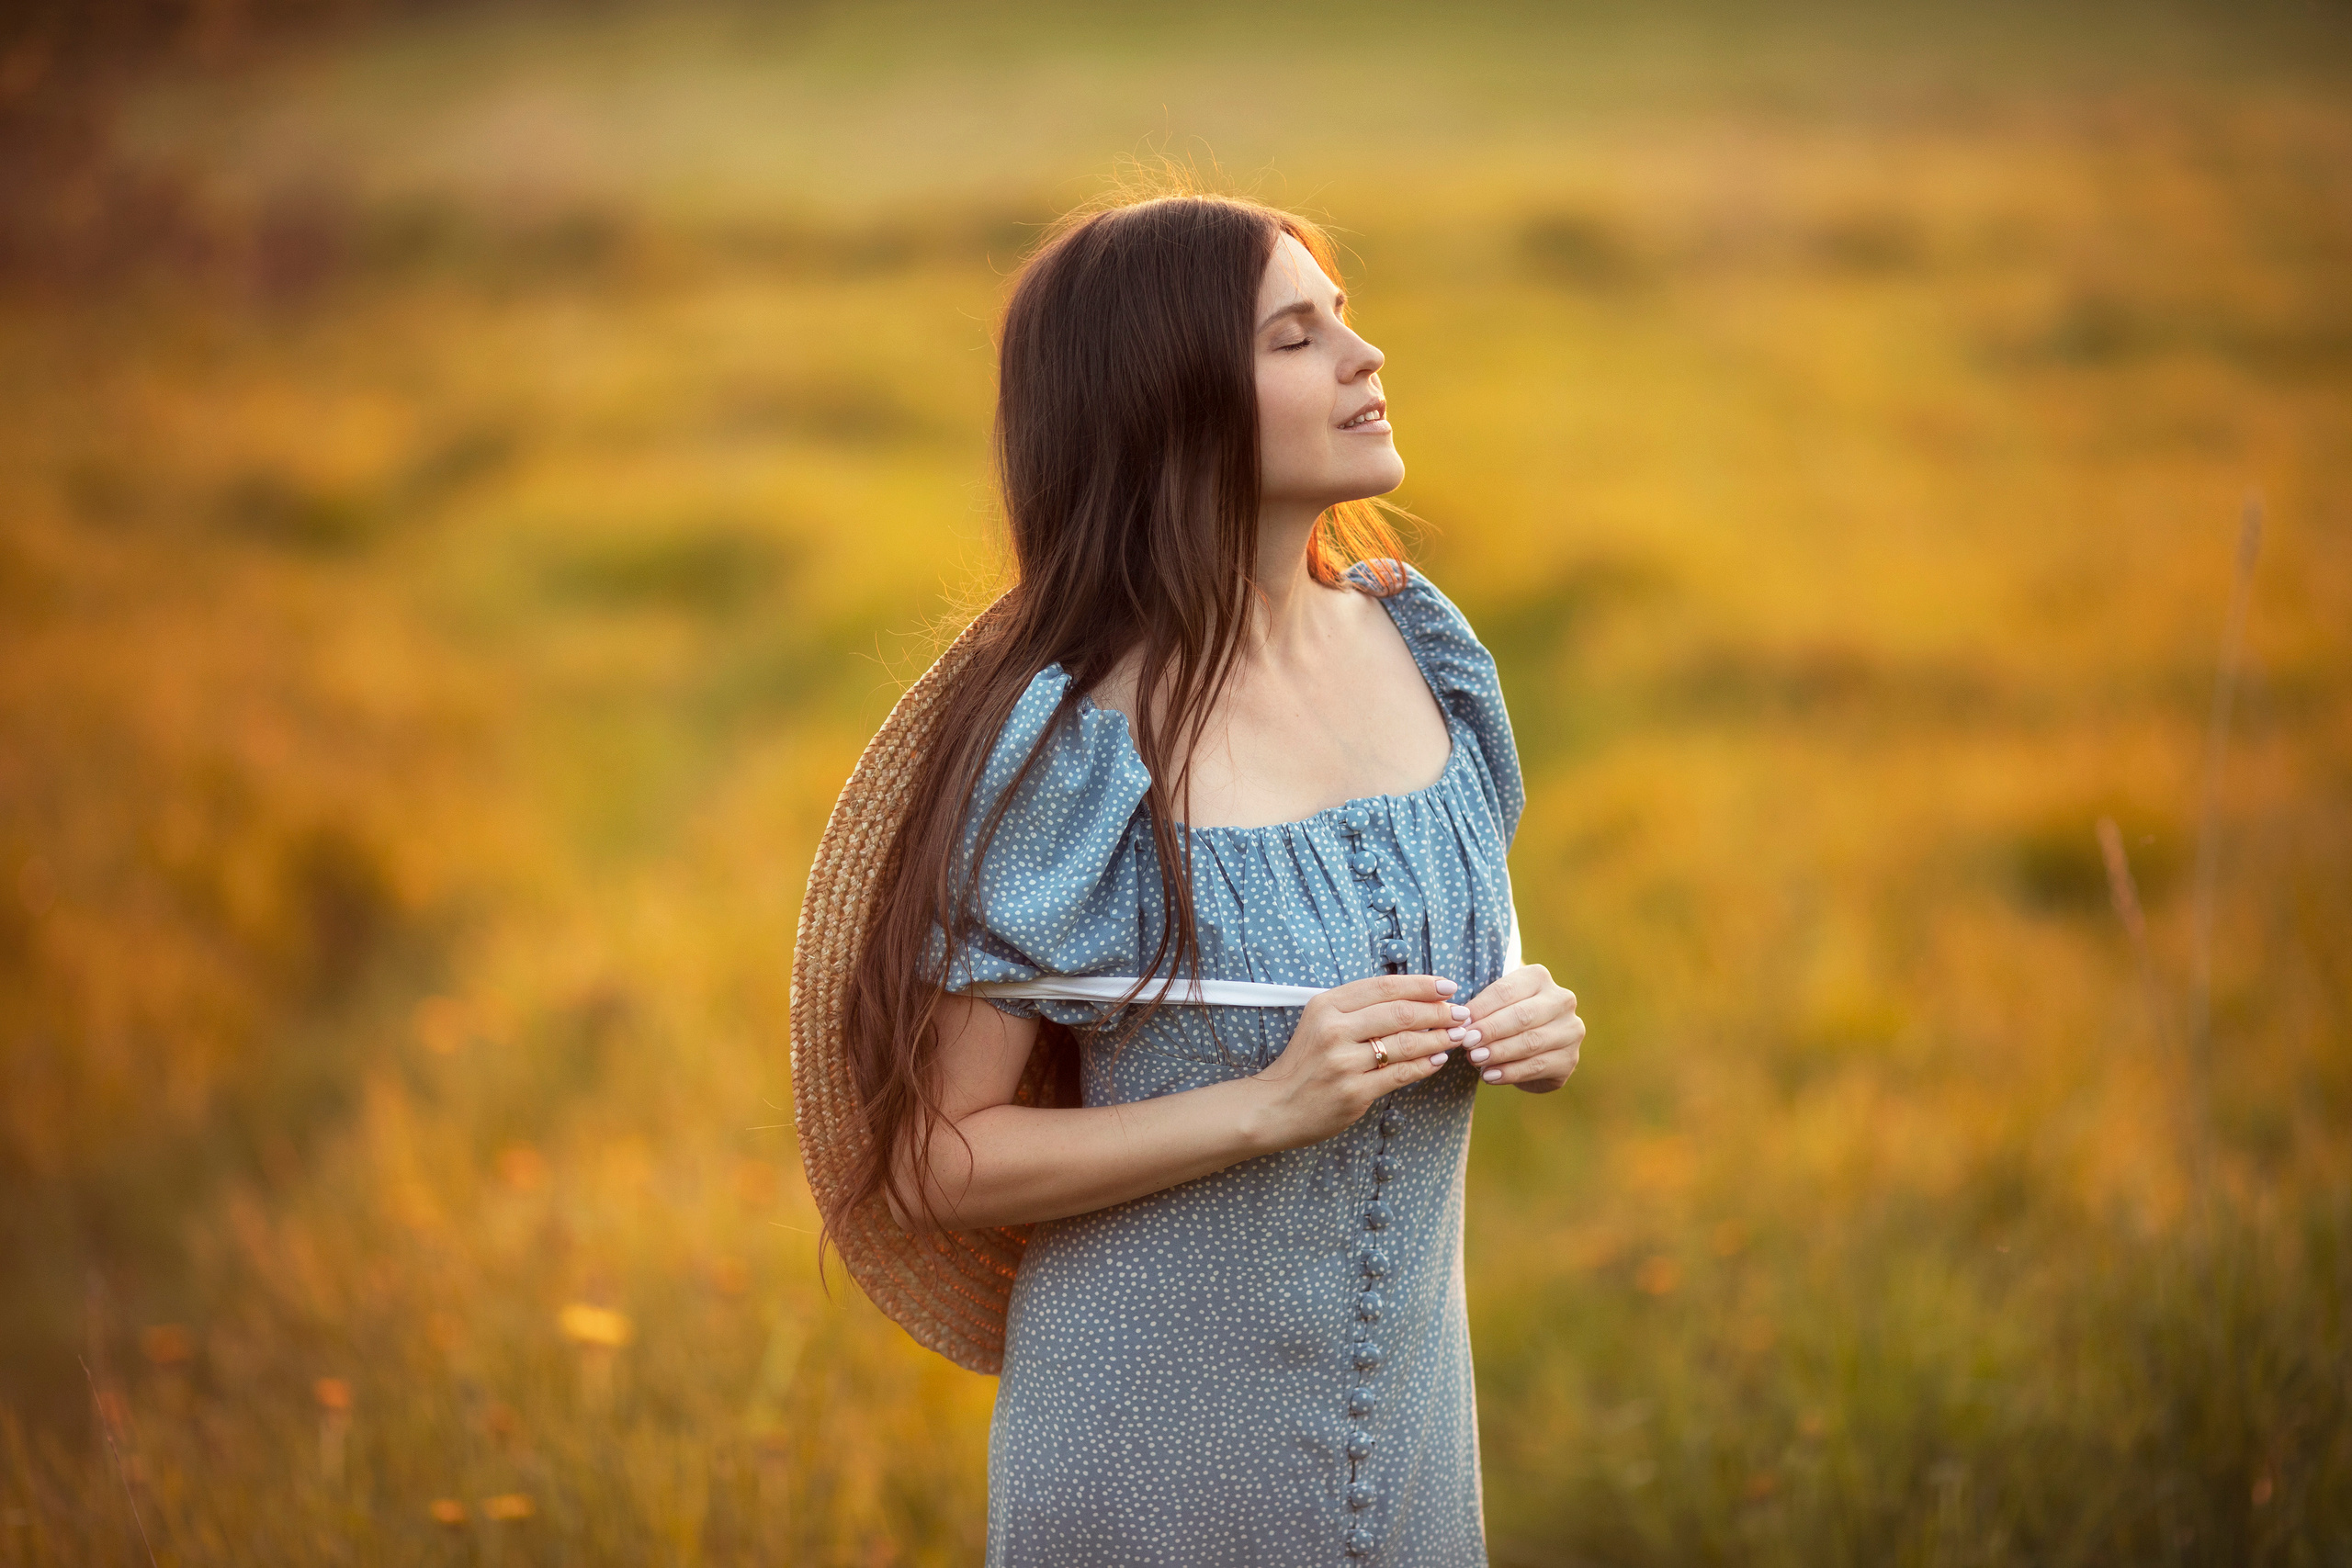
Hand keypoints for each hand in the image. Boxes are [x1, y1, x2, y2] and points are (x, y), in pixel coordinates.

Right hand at [1247, 974, 1467, 1149]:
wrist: (1274, 1106)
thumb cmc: (1304, 1063)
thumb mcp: (1321, 1023)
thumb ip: (1358, 1009)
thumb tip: (1414, 998)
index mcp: (1326, 1005)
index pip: (1384, 987)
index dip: (1421, 985)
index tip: (1449, 986)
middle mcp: (1333, 1030)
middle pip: (1399, 1013)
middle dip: (1438, 1012)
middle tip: (1461, 1013)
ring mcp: (1343, 1062)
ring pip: (1405, 1043)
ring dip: (1438, 1038)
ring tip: (1457, 1035)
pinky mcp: (1353, 1092)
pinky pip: (1400, 1074)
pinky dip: (1425, 1065)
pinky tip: (1438, 1059)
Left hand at [1460, 965, 1582, 1092]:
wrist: (1532, 1048)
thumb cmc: (1504, 1018)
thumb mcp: (1494, 1005)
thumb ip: (1480, 1009)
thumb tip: (1461, 1020)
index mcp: (1539, 977)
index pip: (1506, 991)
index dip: (1481, 1008)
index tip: (1461, 1023)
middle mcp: (1561, 1000)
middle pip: (1522, 1016)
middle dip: (1491, 1030)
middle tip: (1466, 1043)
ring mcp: (1570, 1030)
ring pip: (1531, 1042)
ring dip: (1499, 1053)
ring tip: (1475, 1059)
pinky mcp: (1569, 1059)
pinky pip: (1537, 1066)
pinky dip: (1510, 1073)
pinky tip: (1490, 1075)